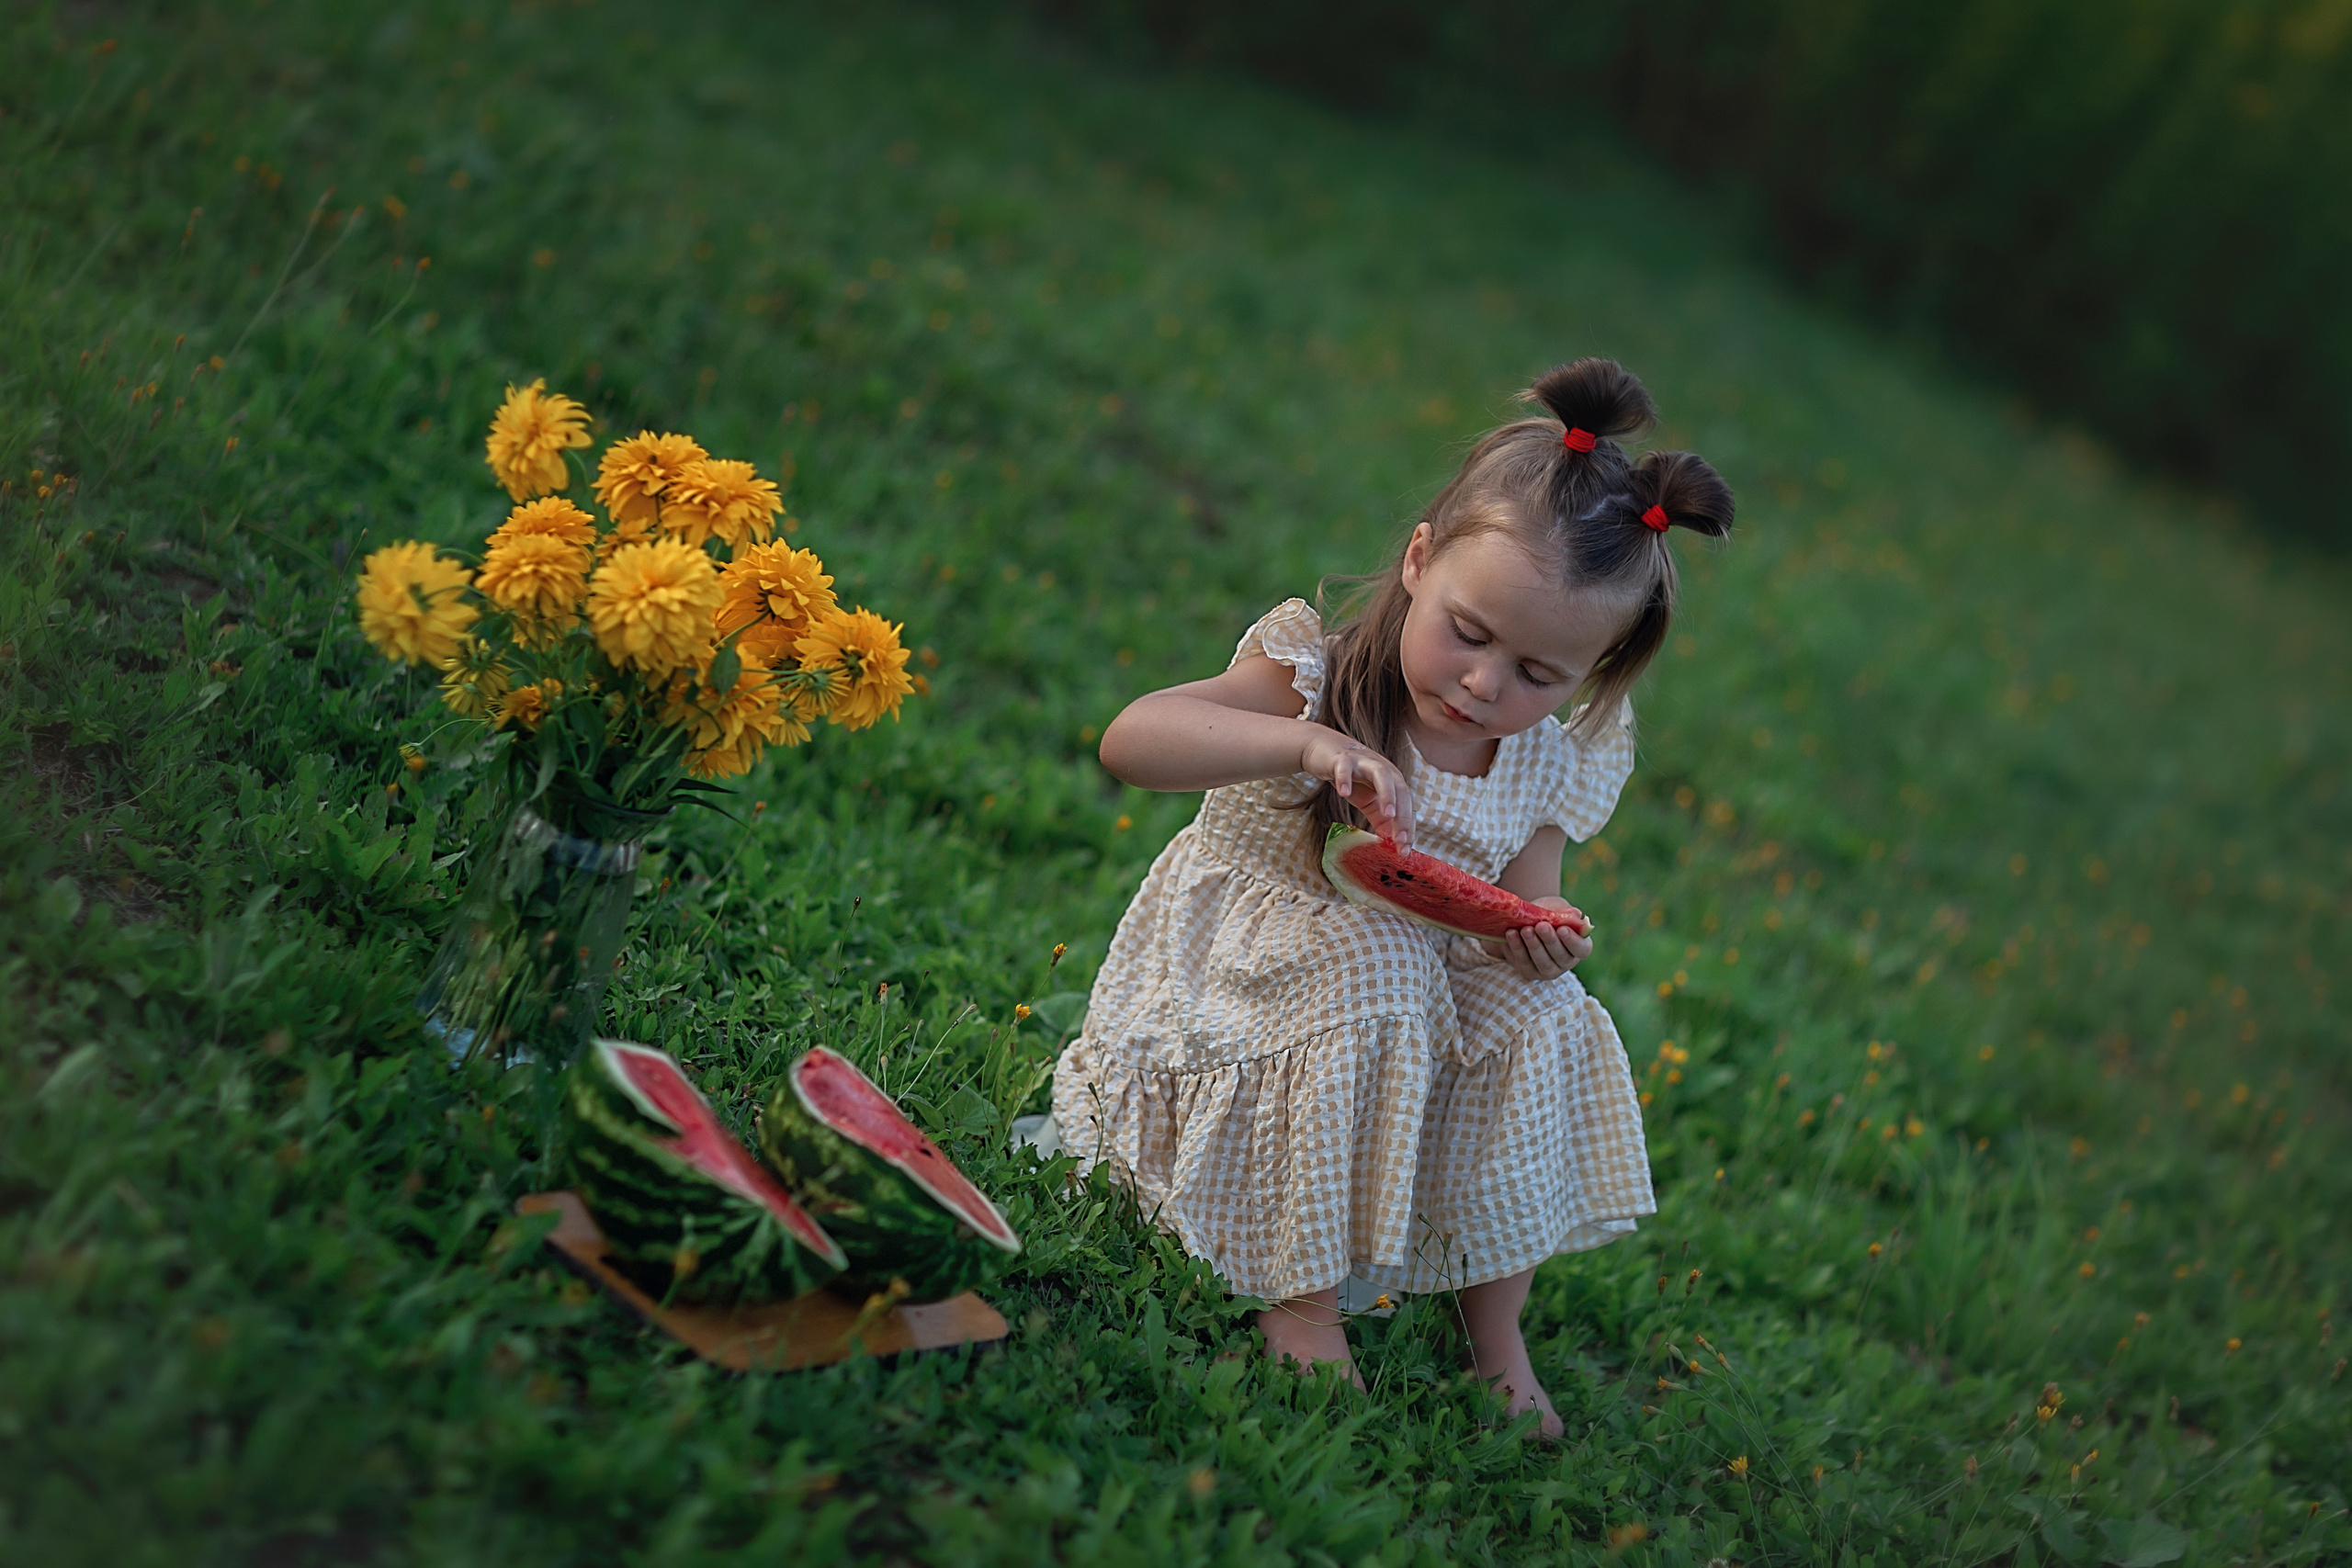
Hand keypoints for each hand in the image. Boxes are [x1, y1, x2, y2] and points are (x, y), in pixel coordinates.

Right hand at [1301, 729, 1414, 848]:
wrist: (1325, 752)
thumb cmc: (1352, 777)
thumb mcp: (1368, 801)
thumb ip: (1380, 819)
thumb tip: (1391, 842)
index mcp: (1392, 781)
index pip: (1406, 805)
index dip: (1406, 827)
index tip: (1404, 849)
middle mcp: (1383, 769)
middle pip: (1400, 790)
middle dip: (1402, 816)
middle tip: (1400, 839)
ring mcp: (1363, 762)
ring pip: (1381, 774)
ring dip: (1387, 794)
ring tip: (1387, 814)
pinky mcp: (1342, 758)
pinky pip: (1345, 768)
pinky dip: (1345, 779)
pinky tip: (1344, 794)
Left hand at [1494, 896, 1592, 981]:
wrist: (1525, 919)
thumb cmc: (1547, 912)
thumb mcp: (1557, 907)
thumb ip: (1566, 911)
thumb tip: (1576, 915)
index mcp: (1579, 947)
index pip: (1582, 949)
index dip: (1573, 941)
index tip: (1562, 929)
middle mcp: (1566, 962)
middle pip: (1561, 957)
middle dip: (1550, 941)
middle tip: (1541, 926)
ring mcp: (1548, 970)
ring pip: (1542, 963)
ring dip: (1533, 946)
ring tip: (1526, 930)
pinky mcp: (1529, 971)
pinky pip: (1524, 962)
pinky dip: (1517, 948)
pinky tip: (1512, 934)